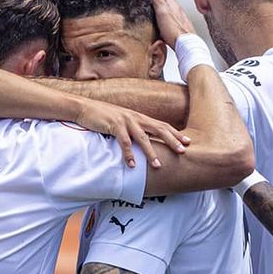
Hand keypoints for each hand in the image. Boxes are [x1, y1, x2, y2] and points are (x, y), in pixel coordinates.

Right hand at [74, 99, 189, 168]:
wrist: (84, 108)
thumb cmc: (104, 117)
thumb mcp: (123, 121)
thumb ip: (134, 129)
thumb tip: (144, 141)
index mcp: (139, 117)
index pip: (162, 125)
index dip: (175, 133)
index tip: (187, 141)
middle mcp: (135, 118)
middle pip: (158, 129)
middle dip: (172, 140)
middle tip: (183, 151)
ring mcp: (125, 121)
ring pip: (143, 138)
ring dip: (151, 152)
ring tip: (158, 165)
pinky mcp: (113, 125)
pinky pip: (123, 142)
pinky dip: (129, 154)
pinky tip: (132, 165)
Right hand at [148, 0, 195, 45]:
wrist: (186, 46)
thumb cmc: (175, 31)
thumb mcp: (162, 11)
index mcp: (173, 4)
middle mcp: (178, 11)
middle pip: (165, 5)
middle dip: (157, 7)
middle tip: (149, 11)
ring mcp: (179, 20)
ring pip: (168, 15)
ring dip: (161, 17)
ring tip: (153, 22)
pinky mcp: (179, 29)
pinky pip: (170, 25)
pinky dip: (165, 26)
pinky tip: (161, 32)